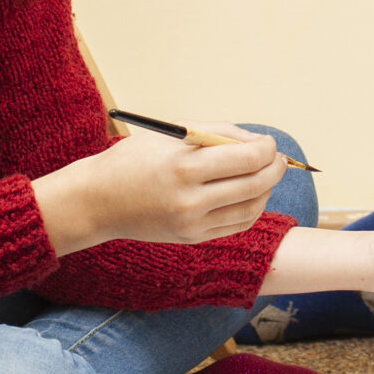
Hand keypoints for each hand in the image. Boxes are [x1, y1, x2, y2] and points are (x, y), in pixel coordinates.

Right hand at [33, 122, 284, 252]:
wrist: (96, 202)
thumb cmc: (132, 160)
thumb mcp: (171, 135)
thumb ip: (216, 134)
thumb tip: (255, 142)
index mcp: (184, 167)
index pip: (246, 159)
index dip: (266, 149)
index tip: (268, 143)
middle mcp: (190, 200)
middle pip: (254, 185)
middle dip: (274, 168)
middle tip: (277, 158)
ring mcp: (191, 224)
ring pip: (250, 209)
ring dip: (266, 190)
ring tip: (264, 175)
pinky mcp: (191, 238)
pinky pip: (236, 225)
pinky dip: (251, 209)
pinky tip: (249, 194)